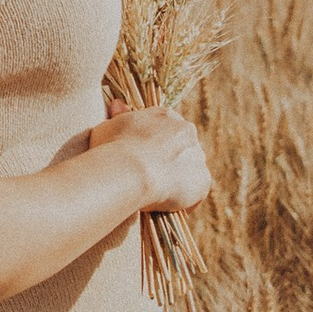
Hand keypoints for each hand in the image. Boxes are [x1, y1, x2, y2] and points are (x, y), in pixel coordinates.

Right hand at [89, 102, 211, 215]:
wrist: (130, 170)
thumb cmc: (113, 147)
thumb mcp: (109, 126)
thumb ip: (118, 117)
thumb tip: (118, 103)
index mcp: (165, 116)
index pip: (165, 129)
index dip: (154, 145)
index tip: (143, 158)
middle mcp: (187, 131)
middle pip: (182, 147)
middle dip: (170, 161)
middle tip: (150, 177)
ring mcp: (197, 156)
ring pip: (191, 169)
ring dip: (179, 180)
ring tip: (158, 195)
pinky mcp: (203, 180)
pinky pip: (197, 193)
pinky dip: (186, 201)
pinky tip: (169, 208)